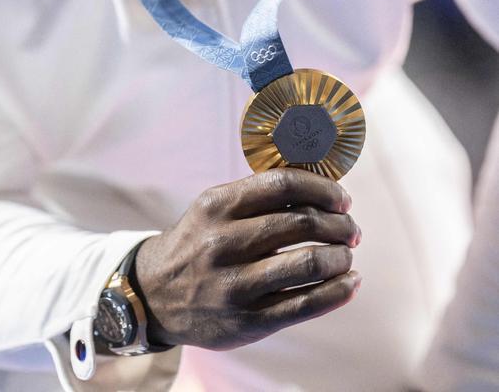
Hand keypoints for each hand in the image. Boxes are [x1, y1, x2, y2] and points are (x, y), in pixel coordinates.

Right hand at [134, 168, 361, 349]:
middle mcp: (224, 242)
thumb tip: (318, 184)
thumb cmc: (198, 243)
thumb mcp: (212, 209)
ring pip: (309, 263)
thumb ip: (256, 196)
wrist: (155, 296)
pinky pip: (306, 304)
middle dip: (339, 224)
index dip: (322, 189)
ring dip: (341, 256)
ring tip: (347, 254)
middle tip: (351, 229)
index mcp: (217, 205)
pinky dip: (338, 291)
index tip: (342, 198)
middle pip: (302, 223)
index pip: (283, 185)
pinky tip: (350, 282)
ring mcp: (236, 284)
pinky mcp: (248, 321)